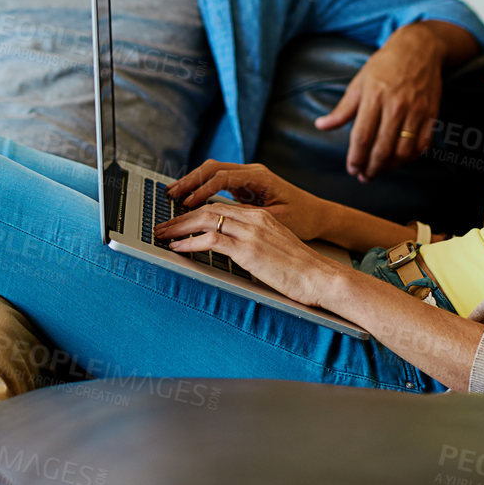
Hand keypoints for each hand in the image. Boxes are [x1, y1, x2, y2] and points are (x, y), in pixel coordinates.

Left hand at [154, 203, 345, 310]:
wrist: (321, 277)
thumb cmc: (301, 270)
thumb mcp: (275, 248)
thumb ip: (254, 243)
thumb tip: (232, 251)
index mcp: (260, 216)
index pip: (220, 207)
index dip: (195, 212)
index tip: (179, 220)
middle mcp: (253, 218)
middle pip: (207, 209)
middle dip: (180, 217)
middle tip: (162, 226)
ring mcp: (250, 232)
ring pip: (204, 220)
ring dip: (178, 228)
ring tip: (163, 235)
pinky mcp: (247, 249)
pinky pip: (210, 240)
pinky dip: (189, 243)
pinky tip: (177, 248)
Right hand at [166, 161, 330, 240]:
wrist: (319, 214)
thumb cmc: (303, 218)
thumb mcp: (278, 220)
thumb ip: (250, 216)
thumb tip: (223, 218)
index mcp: (259, 177)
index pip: (222, 177)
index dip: (201, 190)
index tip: (187, 204)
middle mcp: (252, 172)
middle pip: (212, 168)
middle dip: (189, 180)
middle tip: (170, 194)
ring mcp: (247, 176)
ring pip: (212, 171)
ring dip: (192, 182)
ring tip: (173, 195)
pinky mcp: (245, 185)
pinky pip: (218, 180)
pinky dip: (201, 187)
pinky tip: (189, 198)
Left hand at [314, 23, 444, 180]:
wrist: (418, 49)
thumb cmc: (384, 66)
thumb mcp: (359, 83)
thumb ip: (342, 109)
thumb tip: (321, 125)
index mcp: (373, 97)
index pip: (361, 136)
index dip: (355, 157)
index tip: (351, 169)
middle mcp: (395, 106)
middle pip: (382, 148)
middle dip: (371, 168)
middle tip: (364, 177)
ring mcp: (415, 111)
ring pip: (403, 151)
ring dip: (390, 167)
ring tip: (380, 171)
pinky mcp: (431, 114)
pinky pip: (423, 145)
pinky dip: (411, 158)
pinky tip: (400, 160)